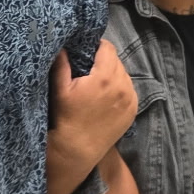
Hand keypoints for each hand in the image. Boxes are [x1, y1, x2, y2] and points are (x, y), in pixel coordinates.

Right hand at [50, 40, 136, 163]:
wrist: (77, 148)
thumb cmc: (66, 117)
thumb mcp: (60, 89)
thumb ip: (62, 63)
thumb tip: (62, 44)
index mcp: (105, 77)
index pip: (107, 48)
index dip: (96, 46)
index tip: (87, 52)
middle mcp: (122, 85)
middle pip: (116, 61)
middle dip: (104, 61)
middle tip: (90, 69)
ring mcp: (130, 99)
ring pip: (124, 74)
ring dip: (113, 74)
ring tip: (98, 84)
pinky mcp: (133, 110)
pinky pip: (129, 89)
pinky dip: (120, 88)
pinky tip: (107, 96)